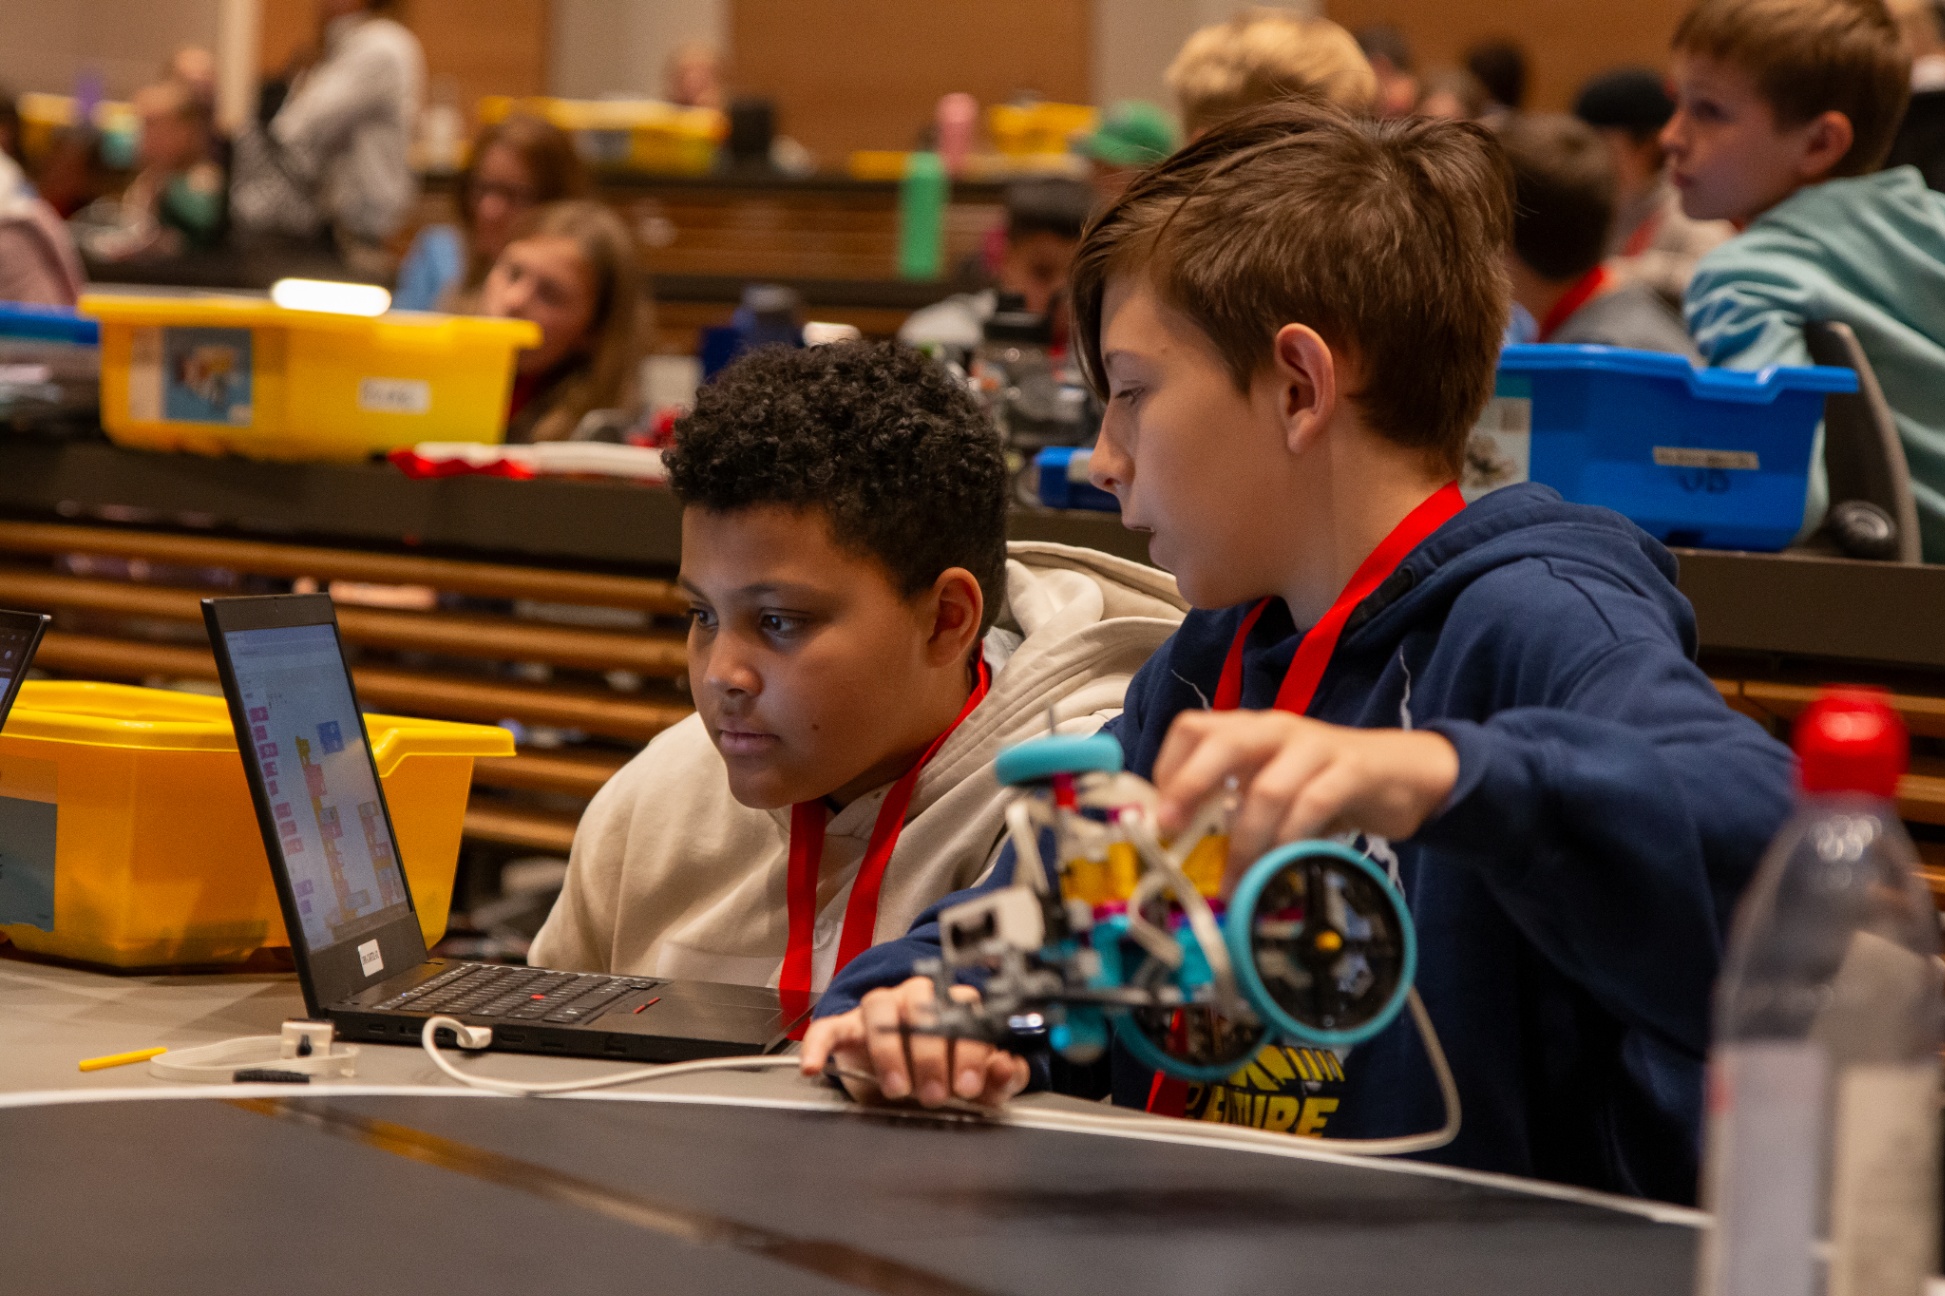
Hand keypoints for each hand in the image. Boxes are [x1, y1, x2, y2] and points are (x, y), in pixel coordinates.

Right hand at [798, 975, 1030, 1108]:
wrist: (902, 1083)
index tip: (971, 1084)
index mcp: (955, 1006)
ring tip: (897, 1087)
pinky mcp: (846, 1027)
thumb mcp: (978, 1085)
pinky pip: (829, 1026)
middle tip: (935, 1094)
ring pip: (881, 1004)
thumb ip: (999, 1078)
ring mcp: (880, 1009)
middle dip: (932, 1053)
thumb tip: (1007, 1067)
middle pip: (924, 1005)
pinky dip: (819, 1044)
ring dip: (889, 1047)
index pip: (966, 1010)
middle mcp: (918, 998)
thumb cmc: (945, 1076)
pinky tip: (814, 1066)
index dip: (970, 1048)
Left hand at [1153, 710, 1458, 872]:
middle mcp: (1275, 729)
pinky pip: (1314, 805)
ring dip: (1246, 842)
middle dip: (1190, 785)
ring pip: (1268, 788)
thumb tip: (1183, 854)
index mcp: (1248, 729)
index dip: (1168, 767)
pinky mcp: (1352, 769)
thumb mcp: (1272, 791)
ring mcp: (1314, 746)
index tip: (1159, 815)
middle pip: (1222, 742)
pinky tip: (1282, 868)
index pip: (1192, 728)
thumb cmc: (1325, 787)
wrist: (1406, 775)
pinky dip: (1291, 840)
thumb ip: (1232, 809)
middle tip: (1171, 830)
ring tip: (1235, 884)